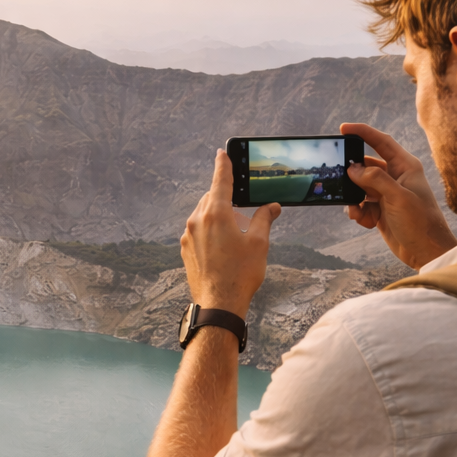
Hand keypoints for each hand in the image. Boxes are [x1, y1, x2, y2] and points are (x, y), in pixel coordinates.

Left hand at [181, 149, 280, 316]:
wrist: (218, 303)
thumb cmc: (240, 274)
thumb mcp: (258, 243)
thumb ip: (264, 219)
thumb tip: (272, 207)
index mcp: (216, 214)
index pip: (220, 180)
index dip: (223, 165)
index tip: (222, 153)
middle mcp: (198, 220)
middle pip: (211, 197)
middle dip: (225, 195)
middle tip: (241, 201)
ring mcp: (188, 235)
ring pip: (203, 213)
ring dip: (217, 213)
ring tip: (235, 227)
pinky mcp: (184, 249)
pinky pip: (197, 229)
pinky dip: (209, 228)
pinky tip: (222, 242)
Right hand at [341, 122, 456, 269]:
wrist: (426, 251)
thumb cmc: (420, 222)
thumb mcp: (398, 197)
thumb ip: (375, 179)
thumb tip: (353, 168)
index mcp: (405, 167)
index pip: (381, 142)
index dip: (362, 132)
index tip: (343, 128)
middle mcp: (395, 177)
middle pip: (365, 165)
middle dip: (352, 173)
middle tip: (340, 178)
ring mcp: (386, 194)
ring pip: (359, 187)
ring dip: (354, 198)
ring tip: (358, 212)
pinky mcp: (380, 210)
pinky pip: (360, 204)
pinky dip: (358, 212)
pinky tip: (366, 222)